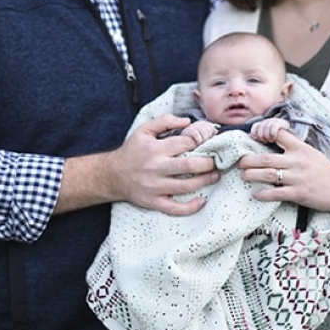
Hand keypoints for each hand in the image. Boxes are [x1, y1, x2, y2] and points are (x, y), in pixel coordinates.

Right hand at [104, 113, 219, 215]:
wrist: (113, 175)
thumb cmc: (132, 151)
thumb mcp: (144, 130)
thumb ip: (165, 121)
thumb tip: (188, 121)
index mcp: (155, 149)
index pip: (185, 143)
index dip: (202, 141)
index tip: (211, 142)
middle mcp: (156, 168)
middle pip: (189, 166)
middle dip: (208, 163)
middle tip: (216, 161)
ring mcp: (155, 187)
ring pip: (186, 187)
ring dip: (205, 181)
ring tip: (215, 175)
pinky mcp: (154, 202)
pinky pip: (174, 208)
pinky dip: (190, 207)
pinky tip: (202, 200)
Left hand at [237, 128, 329, 212]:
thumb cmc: (325, 171)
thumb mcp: (310, 153)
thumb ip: (293, 148)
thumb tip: (274, 145)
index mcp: (300, 148)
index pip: (279, 134)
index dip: (263, 133)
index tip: (251, 136)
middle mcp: (297, 161)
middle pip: (266, 158)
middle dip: (248, 160)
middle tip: (239, 162)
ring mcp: (297, 177)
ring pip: (267, 174)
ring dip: (251, 175)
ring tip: (243, 176)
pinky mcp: (299, 193)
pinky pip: (276, 193)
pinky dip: (263, 194)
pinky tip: (256, 194)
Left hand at [249, 117, 290, 141]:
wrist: (290, 136)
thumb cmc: (275, 139)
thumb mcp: (265, 138)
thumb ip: (258, 137)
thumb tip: (249, 137)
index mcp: (263, 124)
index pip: (255, 126)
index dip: (254, 132)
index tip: (256, 138)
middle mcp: (268, 121)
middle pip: (260, 126)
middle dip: (261, 135)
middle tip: (265, 141)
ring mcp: (275, 121)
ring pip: (266, 127)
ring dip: (267, 135)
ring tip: (270, 140)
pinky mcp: (282, 123)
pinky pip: (275, 126)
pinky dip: (273, 132)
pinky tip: (274, 137)